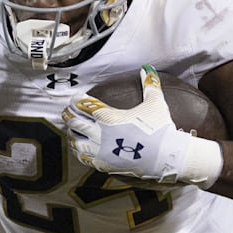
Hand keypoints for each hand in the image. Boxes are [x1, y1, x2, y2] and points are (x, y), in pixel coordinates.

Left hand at [63, 65, 222, 188]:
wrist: (166, 157)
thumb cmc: (160, 129)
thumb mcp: (156, 103)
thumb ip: (150, 84)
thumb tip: (147, 68)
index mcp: (108, 116)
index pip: (83, 105)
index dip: (77, 100)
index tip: (76, 97)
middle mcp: (99, 134)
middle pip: (74, 122)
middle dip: (68, 115)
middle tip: (66, 111)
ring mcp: (100, 151)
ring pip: (75, 141)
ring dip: (72, 133)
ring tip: (71, 130)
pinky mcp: (103, 165)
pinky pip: (83, 157)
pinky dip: (78, 151)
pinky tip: (80, 148)